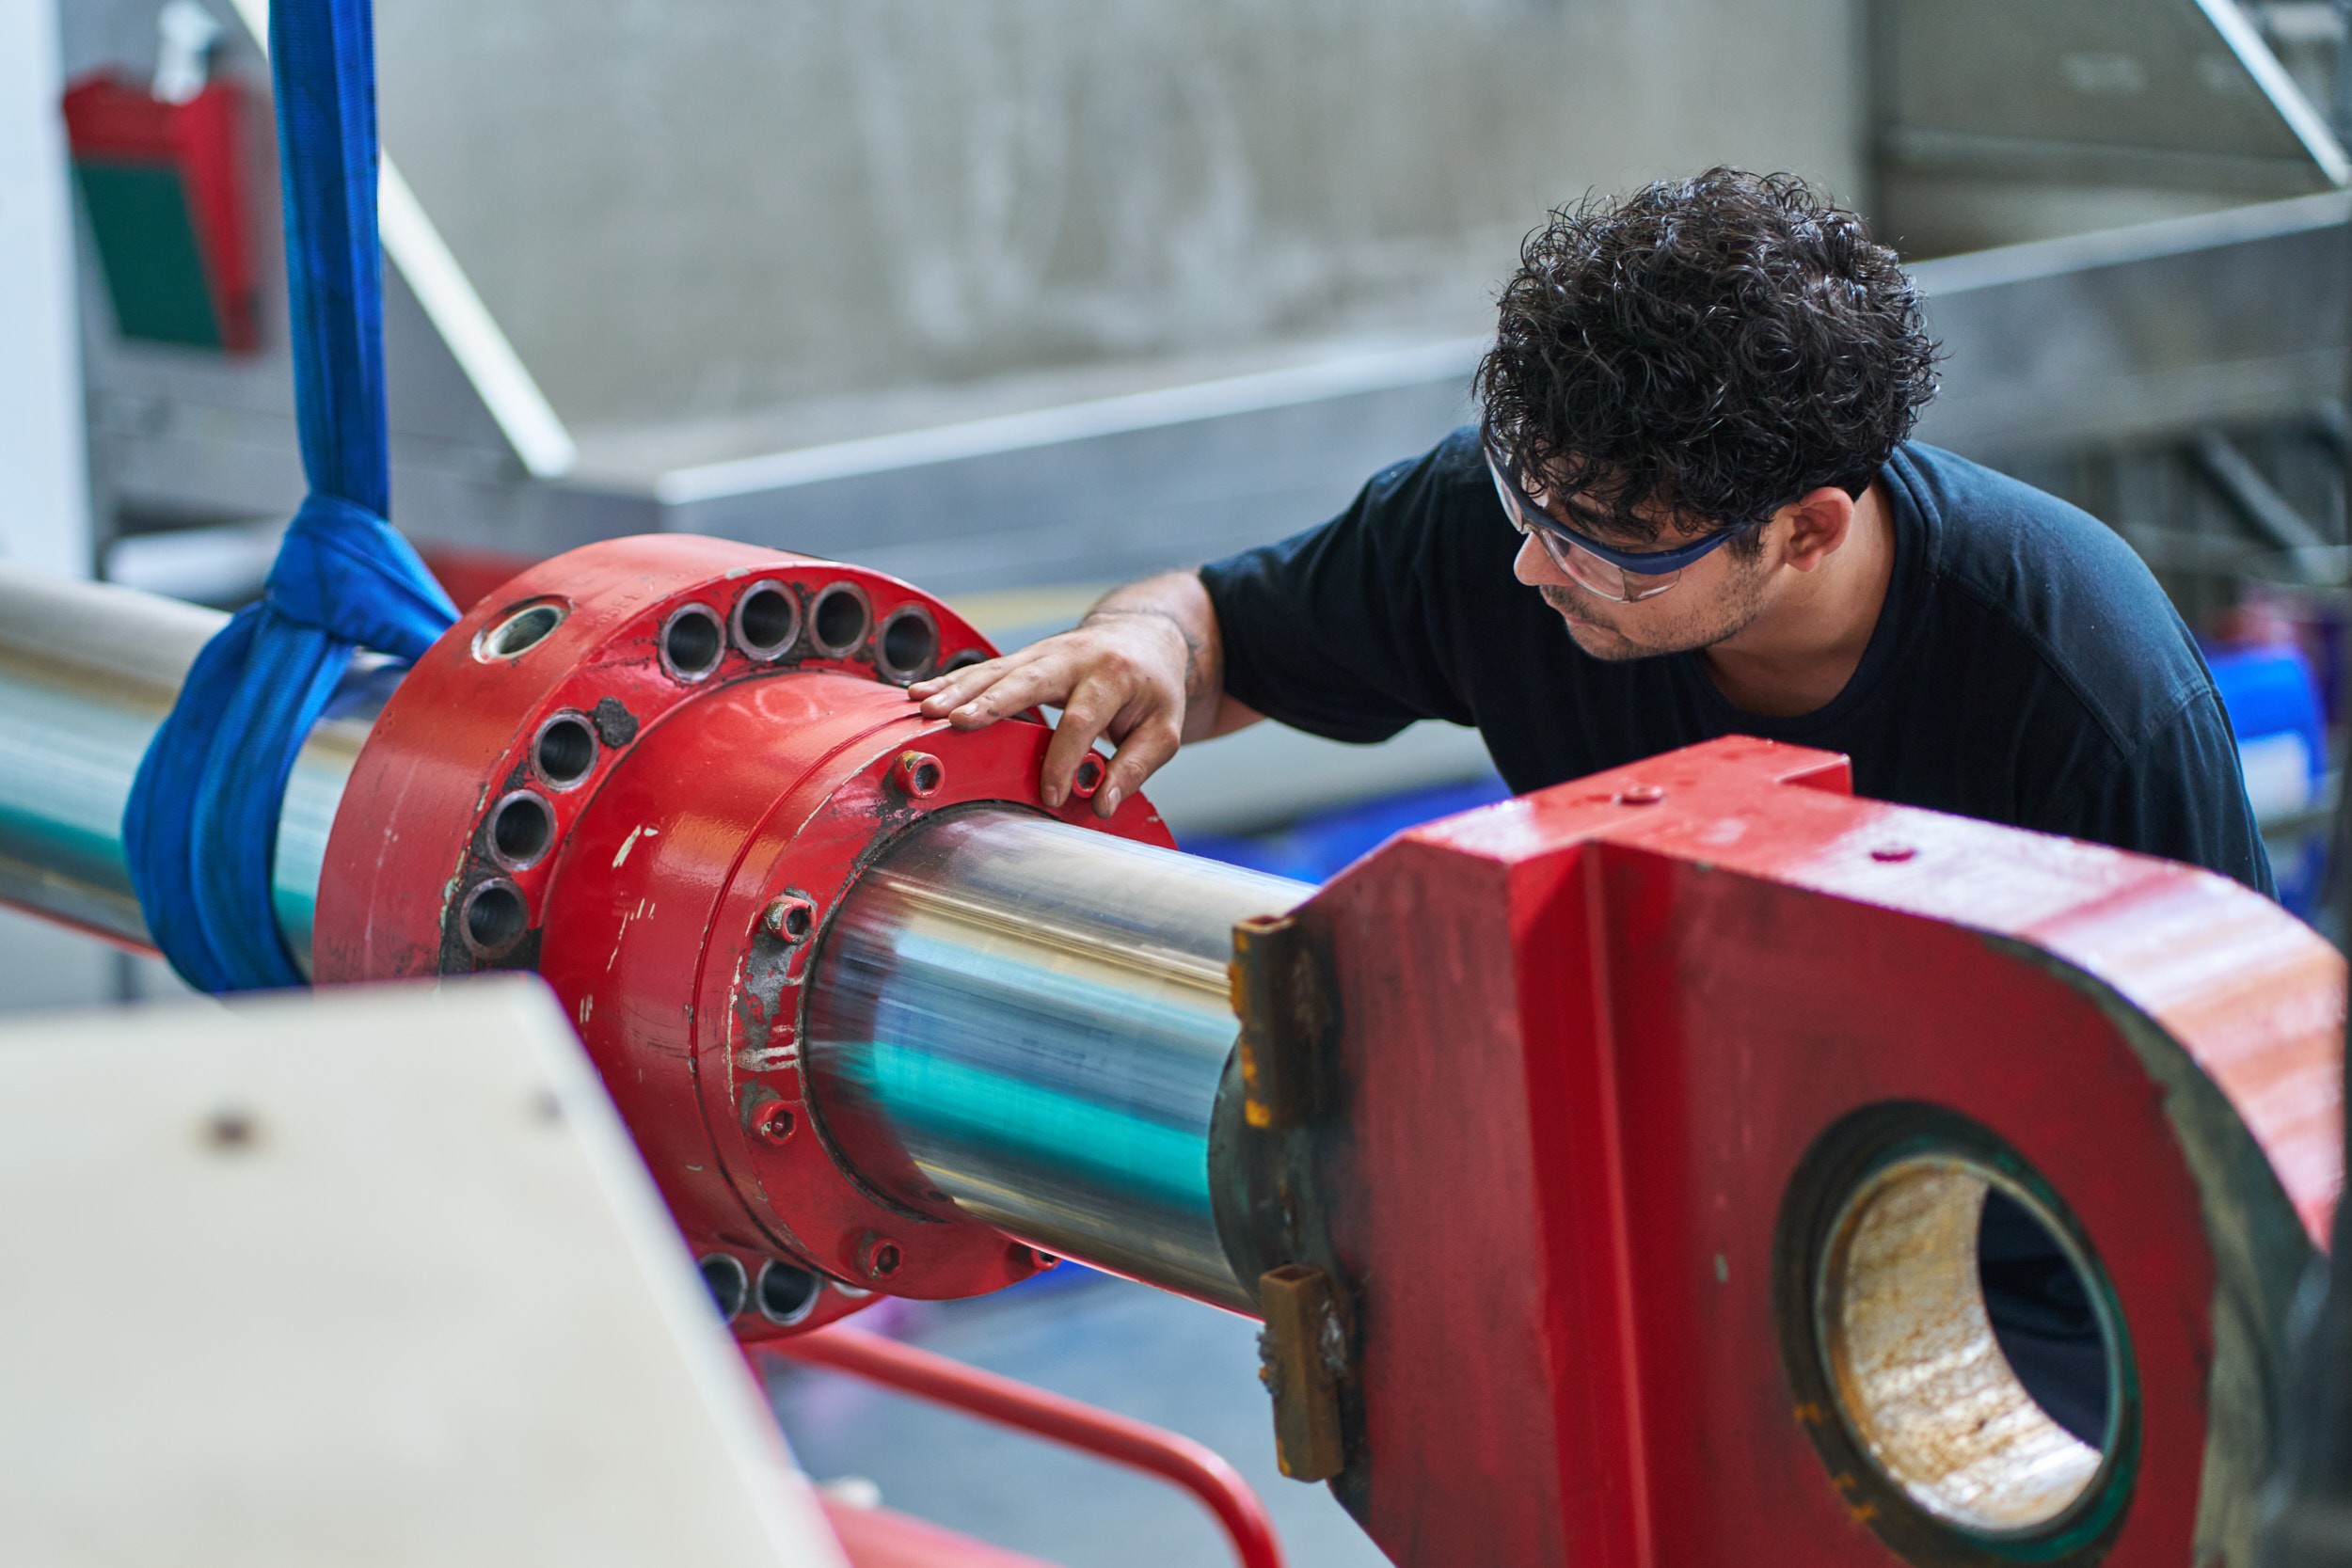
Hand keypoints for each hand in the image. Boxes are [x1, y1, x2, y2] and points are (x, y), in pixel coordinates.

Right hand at [907, 613, 1193, 817]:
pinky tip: (921, 695)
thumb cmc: (1153, 689)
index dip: (1063, 758)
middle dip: (991, 702)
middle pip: (1028, 679)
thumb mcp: (1163, 730)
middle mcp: (1073, 657)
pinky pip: (984, 670)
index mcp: (1113, 674)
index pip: (1082, 719)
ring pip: (996, 670)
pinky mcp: (1023, 658)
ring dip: (958, 690)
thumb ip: (1134, 767)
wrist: (1144, 637)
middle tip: (958, 722)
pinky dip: (951, 683)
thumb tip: (1101, 804)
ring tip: (925, 708)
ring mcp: (1043, 653)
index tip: (1049, 793)